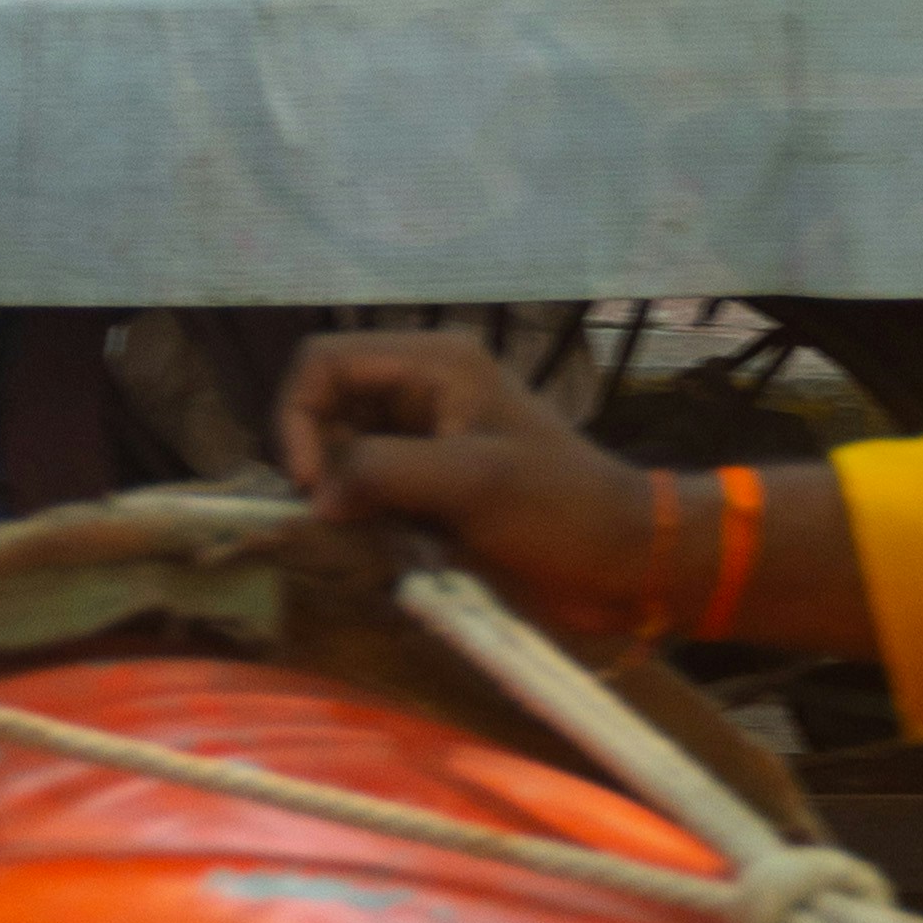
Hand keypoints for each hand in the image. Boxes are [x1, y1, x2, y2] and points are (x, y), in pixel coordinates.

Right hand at [278, 330, 667, 635]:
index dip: (298, 417)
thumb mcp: (472, 482)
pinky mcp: (431, 488)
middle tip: (340, 524)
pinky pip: (371, 497)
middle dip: (318, 466)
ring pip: (343, 459)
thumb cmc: (560, 510)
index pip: (324, 362)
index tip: (308, 485)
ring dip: (345, 504)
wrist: (623, 561)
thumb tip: (315, 496)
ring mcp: (426, 442)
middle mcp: (422, 392)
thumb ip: (383, 473)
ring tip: (376, 544)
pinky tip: (397, 557)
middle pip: (326, 411)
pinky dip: (369, 526)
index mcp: (435, 364)